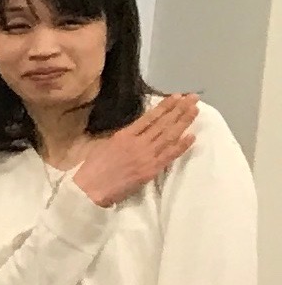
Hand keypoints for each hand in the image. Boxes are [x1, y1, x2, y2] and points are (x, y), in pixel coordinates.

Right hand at [70, 92, 199, 206]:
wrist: (90, 188)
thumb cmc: (92, 167)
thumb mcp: (104, 144)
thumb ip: (122, 137)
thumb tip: (136, 130)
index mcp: (124, 135)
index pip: (149, 117)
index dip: (164, 106)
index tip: (176, 96)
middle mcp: (137, 142)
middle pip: (163, 123)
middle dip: (179, 109)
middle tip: (193, 97)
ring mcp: (146, 155)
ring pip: (169, 135)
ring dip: (183, 122)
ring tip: (195, 109)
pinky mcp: (151, 169)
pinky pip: (169, 155)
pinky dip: (181, 145)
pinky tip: (192, 135)